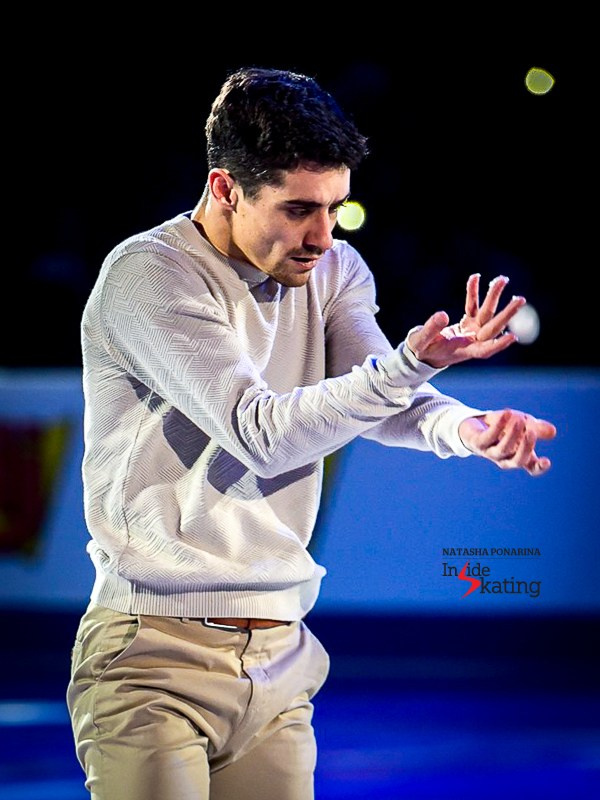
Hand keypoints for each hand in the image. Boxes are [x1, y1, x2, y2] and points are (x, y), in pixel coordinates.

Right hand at [407, 274, 525, 367]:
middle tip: (520, 300)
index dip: (498, 344)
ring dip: (494, 296)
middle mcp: (472, 341)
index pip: (484, 350)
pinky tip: (475, 278)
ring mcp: (472, 331)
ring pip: (486, 313)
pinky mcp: (468, 322)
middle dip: (507, 314)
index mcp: (464, 350)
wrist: (421, 351)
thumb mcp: (421, 341)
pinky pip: (473, 305)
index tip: (512, 337)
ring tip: (502, 279)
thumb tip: (442, 314)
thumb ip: (431, 329)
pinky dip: (473, 292)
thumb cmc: (421, 350)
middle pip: (492, 327)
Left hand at [458, 410, 556, 475]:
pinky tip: (507, 413)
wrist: (476, 423)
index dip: (539, 468)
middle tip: (532, 432)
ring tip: (520, 420)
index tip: (547, 461)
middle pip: (517, 461)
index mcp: (519, 457)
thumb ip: (537, 428)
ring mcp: (490, 452)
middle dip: (525, 448)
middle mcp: (505, 458)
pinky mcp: (478, 443)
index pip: (531, 468)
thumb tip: (553, 432)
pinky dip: (499, 425)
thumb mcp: (524, 424)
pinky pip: (489, 436)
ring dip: (512, 434)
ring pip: (502, 449)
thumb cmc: (503, 427)